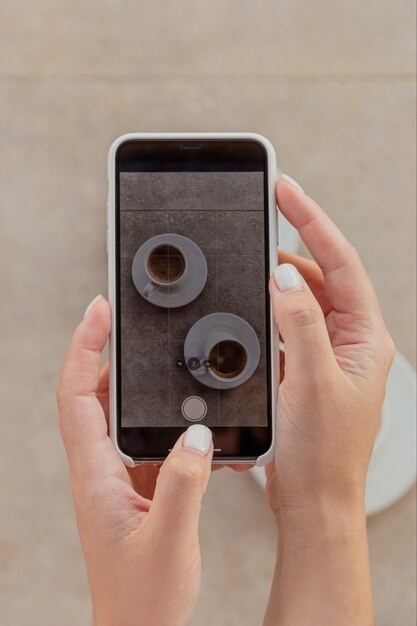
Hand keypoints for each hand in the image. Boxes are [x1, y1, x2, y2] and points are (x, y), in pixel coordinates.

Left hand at [57, 297, 213, 625]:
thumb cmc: (143, 599)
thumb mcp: (168, 539)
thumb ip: (184, 483)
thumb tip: (199, 434)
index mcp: (95, 476)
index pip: (75, 396)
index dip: (82, 348)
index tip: (98, 313)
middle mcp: (100, 470)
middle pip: (92, 395)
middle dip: (105, 353)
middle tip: (129, 322)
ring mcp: (117, 477)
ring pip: (117, 415)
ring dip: (131, 384)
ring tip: (156, 359)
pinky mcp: (137, 485)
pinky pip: (142, 437)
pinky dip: (157, 417)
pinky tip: (182, 415)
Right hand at [263, 178, 393, 625]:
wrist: (312, 502)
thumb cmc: (322, 454)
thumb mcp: (312, 381)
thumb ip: (300, 322)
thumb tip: (287, 274)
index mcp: (365, 339)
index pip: (342, 264)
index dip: (314, 222)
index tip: (288, 192)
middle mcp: (351, 342)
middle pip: (325, 276)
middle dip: (297, 245)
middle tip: (265, 220)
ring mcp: (328, 355)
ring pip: (305, 299)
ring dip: (282, 279)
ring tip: (256, 262)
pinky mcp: (307, 368)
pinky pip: (291, 325)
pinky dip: (273, 310)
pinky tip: (257, 308)